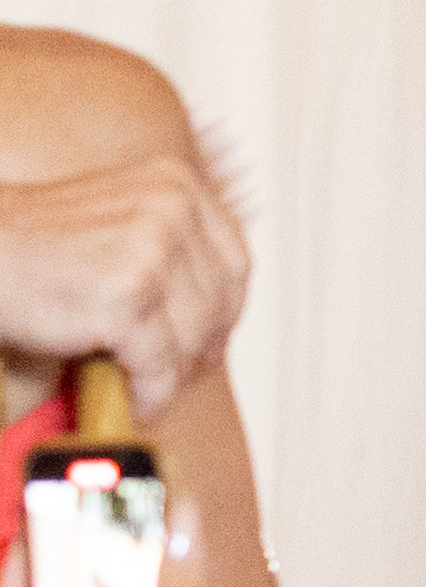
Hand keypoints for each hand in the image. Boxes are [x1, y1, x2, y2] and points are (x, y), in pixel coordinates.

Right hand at [0, 144, 244, 388]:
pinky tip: (138, 402)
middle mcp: (174, 208)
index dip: (225, 312)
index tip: (209, 341)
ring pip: (193, 336)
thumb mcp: (117, 220)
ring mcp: (153, 250)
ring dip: (173, 375)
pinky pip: (160, 363)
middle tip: (179, 376)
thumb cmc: (32, 246)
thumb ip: (168, 247)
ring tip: (149, 389)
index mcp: (177, 184)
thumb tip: (213, 315)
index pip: (233, 262)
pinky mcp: (128, 295)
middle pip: (219, 302)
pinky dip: (152, 393)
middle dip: (201, 349)